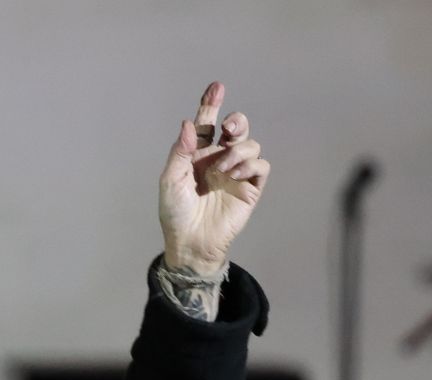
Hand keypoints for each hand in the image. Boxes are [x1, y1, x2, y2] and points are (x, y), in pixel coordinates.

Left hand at [159, 81, 269, 274]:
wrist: (190, 241)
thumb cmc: (175, 212)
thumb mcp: (170, 180)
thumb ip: (180, 152)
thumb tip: (189, 124)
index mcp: (199, 154)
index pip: (208, 123)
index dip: (212, 104)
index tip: (217, 87)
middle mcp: (219, 158)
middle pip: (237, 128)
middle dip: (236, 121)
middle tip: (229, 127)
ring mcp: (236, 172)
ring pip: (250, 144)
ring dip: (238, 150)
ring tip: (223, 169)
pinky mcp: (250, 188)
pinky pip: (261, 165)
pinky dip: (250, 164)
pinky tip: (233, 175)